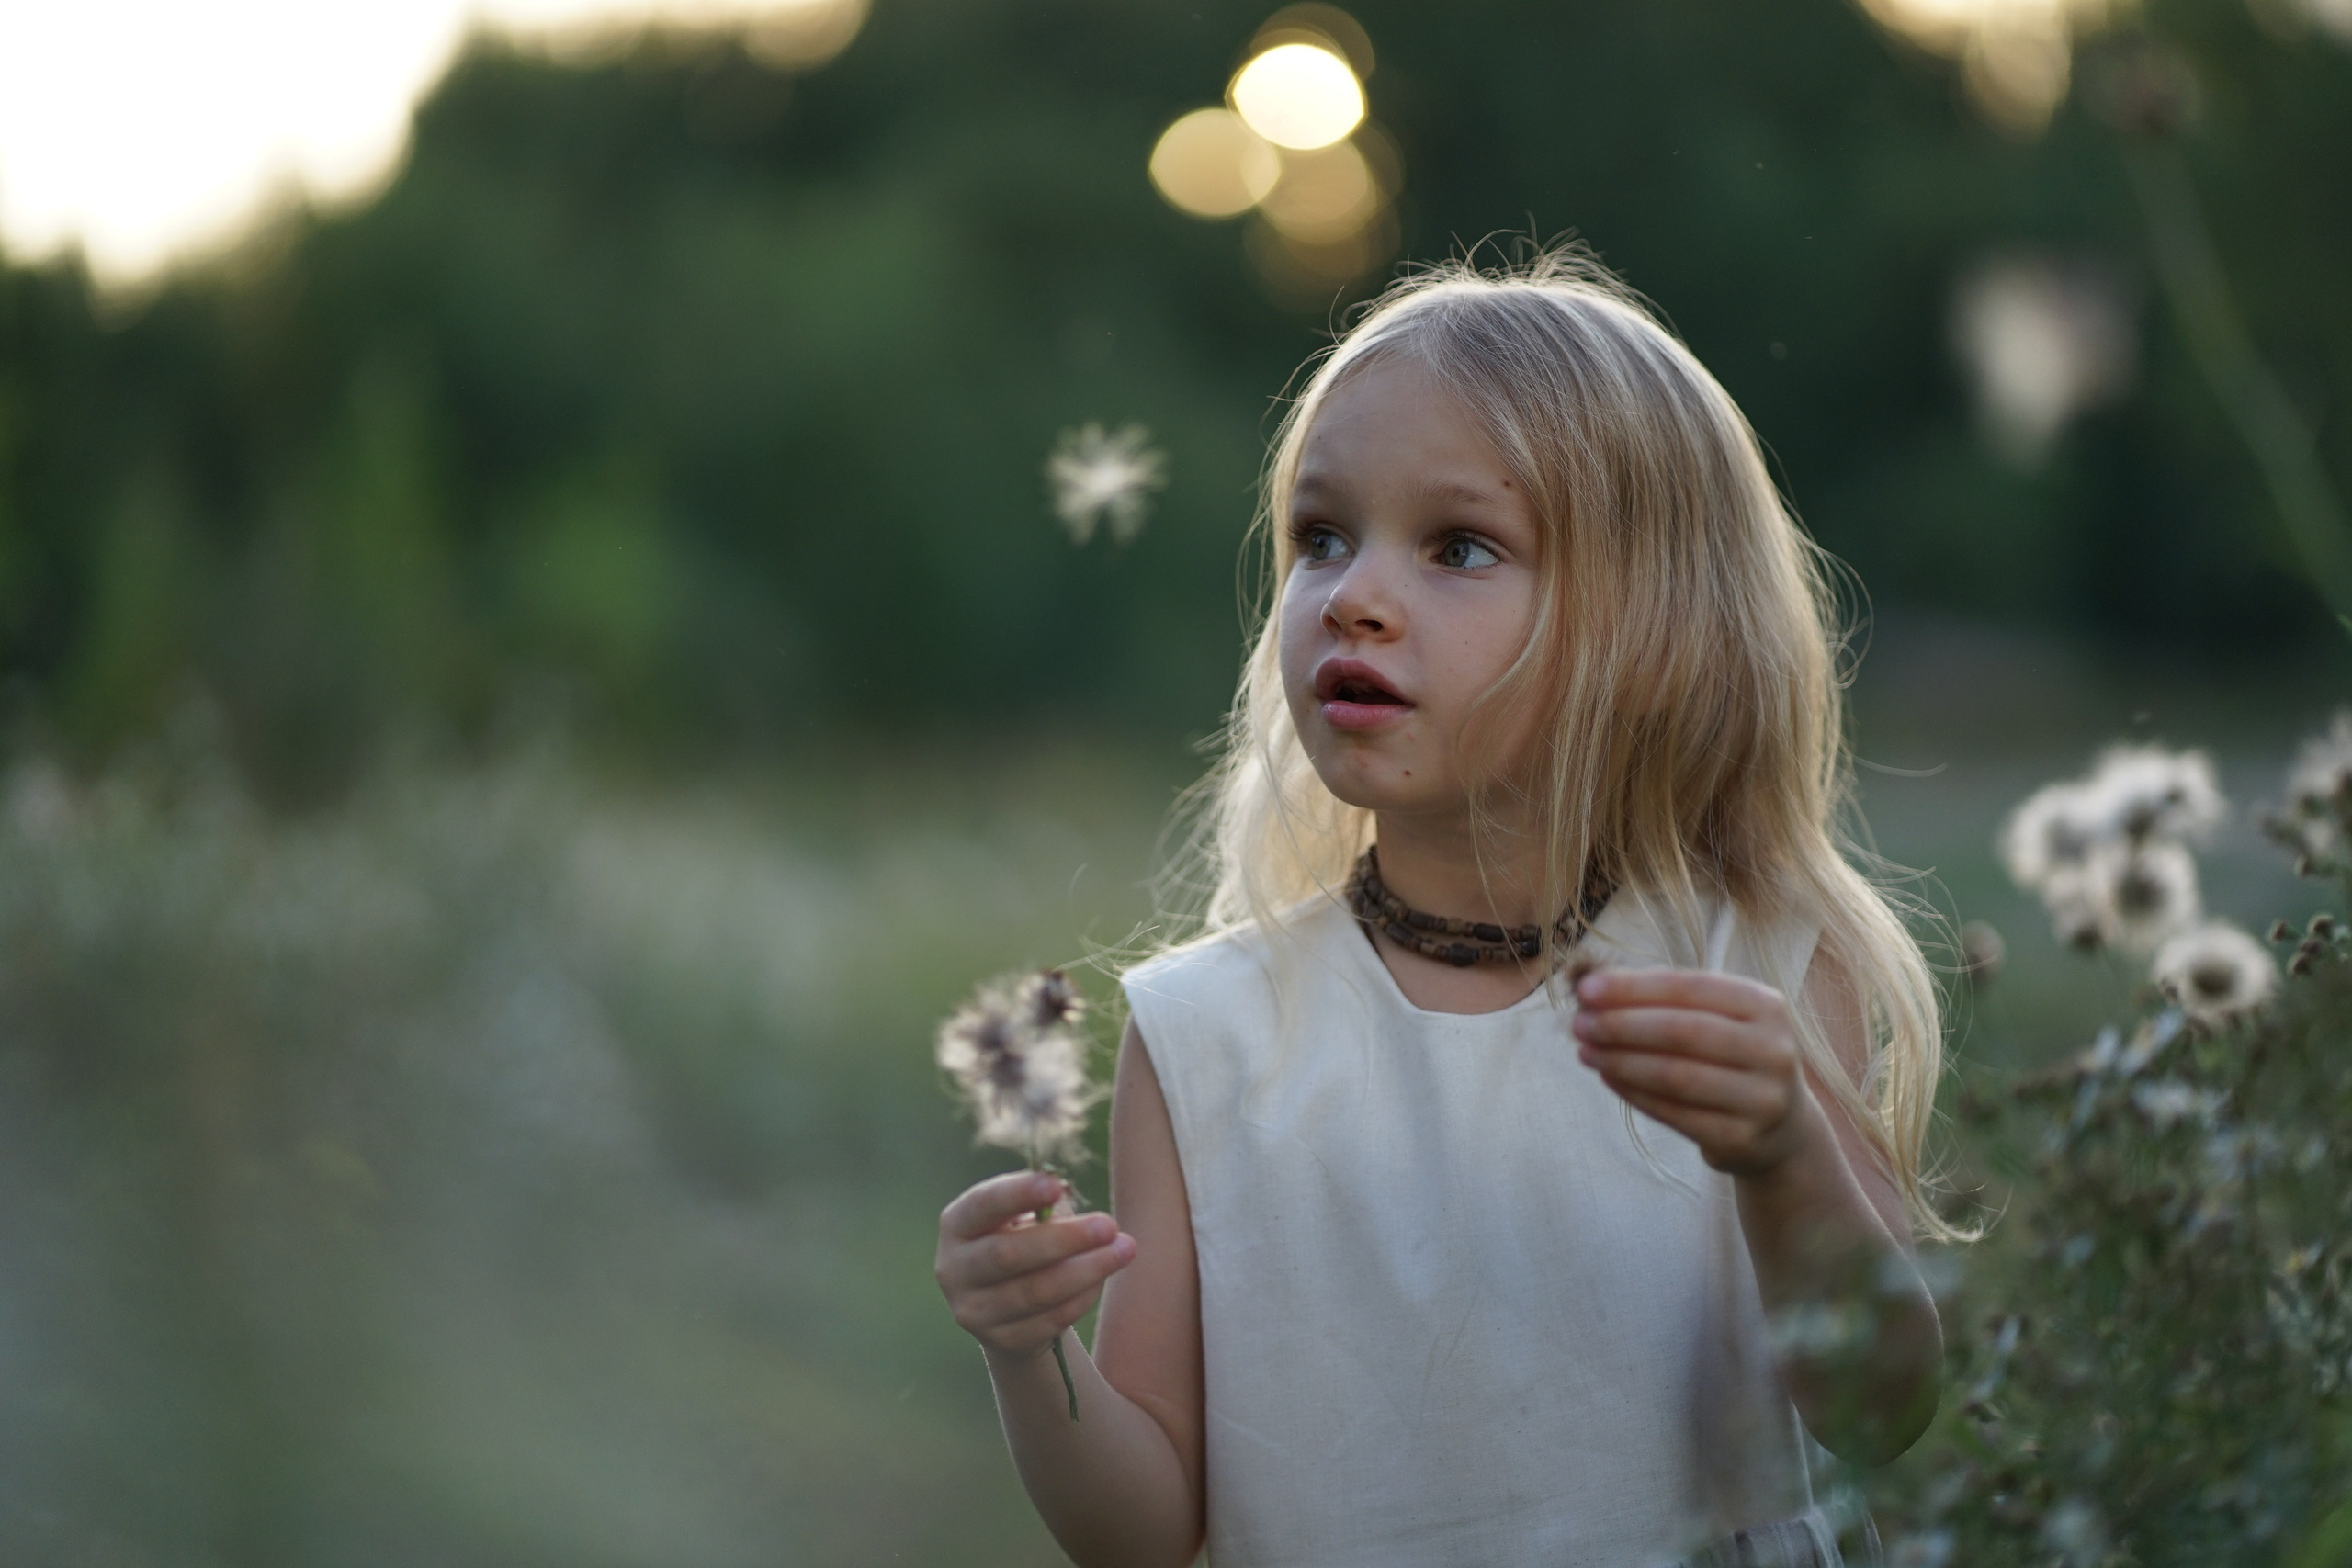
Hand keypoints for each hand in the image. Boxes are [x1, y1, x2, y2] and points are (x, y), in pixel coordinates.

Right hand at [936, 1169, 1137, 1361]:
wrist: (1008, 1305)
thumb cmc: (1022, 1240)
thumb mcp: (1024, 1216)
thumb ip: (1041, 1205)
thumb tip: (1062, 1196)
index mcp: (957, 1225)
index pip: (982, 1205)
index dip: (1017, 1194)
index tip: (1056, 1186)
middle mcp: (954, 1269)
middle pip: (1008, 1254)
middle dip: (1064, 1239)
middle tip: (1109, 1225)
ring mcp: (973, 1310)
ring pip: (1035, 1292)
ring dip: (1086, 1270)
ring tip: (1124, 1249)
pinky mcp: (1000, 1341)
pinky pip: (1050, 1320)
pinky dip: (1082, 1296)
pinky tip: (1103, 1277)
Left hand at [1571, 967, 1820, 1178]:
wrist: (1781, 1130)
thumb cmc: (1732, 1058)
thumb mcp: (1716, 1019)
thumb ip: (1665, 1000)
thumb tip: (1594, 990)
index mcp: (1766, 1006)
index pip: (1690, 987)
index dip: (1634, 987)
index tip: (1586, 989)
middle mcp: (1772, 1051)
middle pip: (1681, 1031)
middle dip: (1621, 1025)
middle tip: (1579, 1024)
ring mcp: (1761, 1099)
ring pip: (1675, 1074)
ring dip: (1620, 1061)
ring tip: (1585, 1051)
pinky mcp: (1740, 1138)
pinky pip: (1674, 1112)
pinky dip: (1633, 1092)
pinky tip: (1608, 1077)